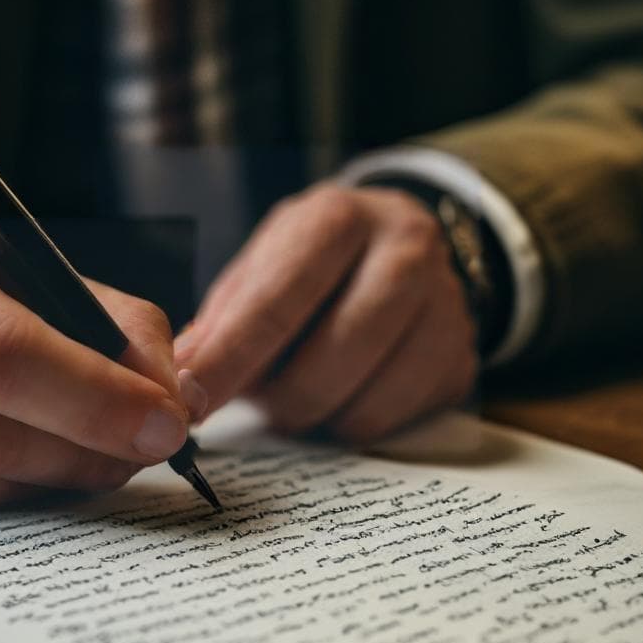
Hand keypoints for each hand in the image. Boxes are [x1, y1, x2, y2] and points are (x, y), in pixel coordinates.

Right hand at [0, 222, 201, 504]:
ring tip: (108, 450)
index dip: (93, 398)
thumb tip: (178, 404)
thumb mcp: (58, 280)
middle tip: (148, 449)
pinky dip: (24, 489)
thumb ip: (128, 332)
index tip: (165, 426)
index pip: (0, 350)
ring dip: (65, 475)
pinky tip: (52, 461)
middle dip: (88, 450)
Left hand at [174, 184, 478, 440]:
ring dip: (316, 416)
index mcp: (339, 217)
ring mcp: (446, 304)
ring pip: (366, 399)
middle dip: (280, 397)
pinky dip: (352, 425)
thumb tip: (181, 377)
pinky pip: (393, 423)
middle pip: (333, 354)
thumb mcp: (264, 266)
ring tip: (298, 396)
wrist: (403, 250)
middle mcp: (406, 248)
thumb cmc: (314, 265)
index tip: (191, 401)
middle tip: (258, 402)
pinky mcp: (460, 358)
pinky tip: (341, 398)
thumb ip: (223, 319)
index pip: (279, 297)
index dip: (230, 357)